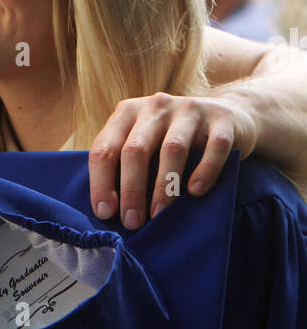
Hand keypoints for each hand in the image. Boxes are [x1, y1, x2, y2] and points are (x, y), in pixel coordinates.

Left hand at [88, 92, 258, 228]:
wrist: (227, 115)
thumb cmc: (173, 139)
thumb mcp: (144, 142)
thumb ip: (124, 165)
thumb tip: (107, 211)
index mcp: (128, 112)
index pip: (105, 148)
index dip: (101, 183)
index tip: (105, 213)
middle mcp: (156, 106)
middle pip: (136, 150)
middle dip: (131, 190)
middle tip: (132, 222)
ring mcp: (190, 110)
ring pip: (172, 149)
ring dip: (163, 187)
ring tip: (158, 214)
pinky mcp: (221, 119)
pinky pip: (214, 147)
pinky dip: (204, 171)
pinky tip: (196, 191)